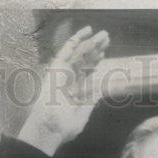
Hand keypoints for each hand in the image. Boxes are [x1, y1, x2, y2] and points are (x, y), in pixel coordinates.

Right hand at [18, 26, 109, 156]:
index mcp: (73, 90)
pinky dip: (77, 39)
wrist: (51, 127)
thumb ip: (90, 101)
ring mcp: (62, 72)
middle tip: (107, 39)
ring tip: (104, 35)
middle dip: (96, 50)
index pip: (85, 72)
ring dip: (92, 43)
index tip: (103, 54)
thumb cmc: (65, 126)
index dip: (94, 62)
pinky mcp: (56, 67)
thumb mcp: (83, 114)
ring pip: (79, 53)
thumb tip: (99, 92)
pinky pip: (68, 49)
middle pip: (84, 60)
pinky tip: (87, 31)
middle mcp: (68, 79)